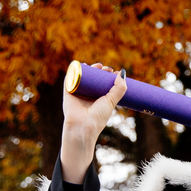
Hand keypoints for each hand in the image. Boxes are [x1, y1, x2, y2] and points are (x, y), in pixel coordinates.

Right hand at [60, 63, 126, 182]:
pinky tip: (80, 64)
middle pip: (93, 79)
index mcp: (98, 100)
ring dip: (88, 69)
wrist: (83, 125)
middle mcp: (88, 96)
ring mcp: (78, 93)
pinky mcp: (68, 92)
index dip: (108, 76)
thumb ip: (119, 88)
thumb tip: (122, 73)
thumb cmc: (98, 116)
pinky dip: (73, 70)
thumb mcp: (112, 101)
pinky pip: (69, 78)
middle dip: (99, 71)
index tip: (113, 72)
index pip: (103, 84)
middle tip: (105, 68)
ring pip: (82, 77)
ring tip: (96, 65)